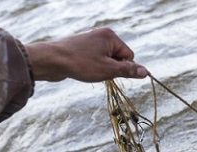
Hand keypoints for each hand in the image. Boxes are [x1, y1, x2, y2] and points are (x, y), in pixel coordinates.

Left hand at [26, 28, 147, 81]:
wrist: (51, 60)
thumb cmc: (81, 64)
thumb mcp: (108, 70)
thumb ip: (128, 71)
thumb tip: (146, 72)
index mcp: (111, 36)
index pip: (129, 56)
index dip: (122, 68)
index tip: (108, 71)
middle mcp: (102, 35)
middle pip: (118, 58)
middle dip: (111, 68)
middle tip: (97, 71)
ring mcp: (91, 40)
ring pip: (107, 60)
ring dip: (102, 69)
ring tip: (88, 70)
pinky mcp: (82, 47)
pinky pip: (96, 60)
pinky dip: (92, 67)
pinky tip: (82, 69)